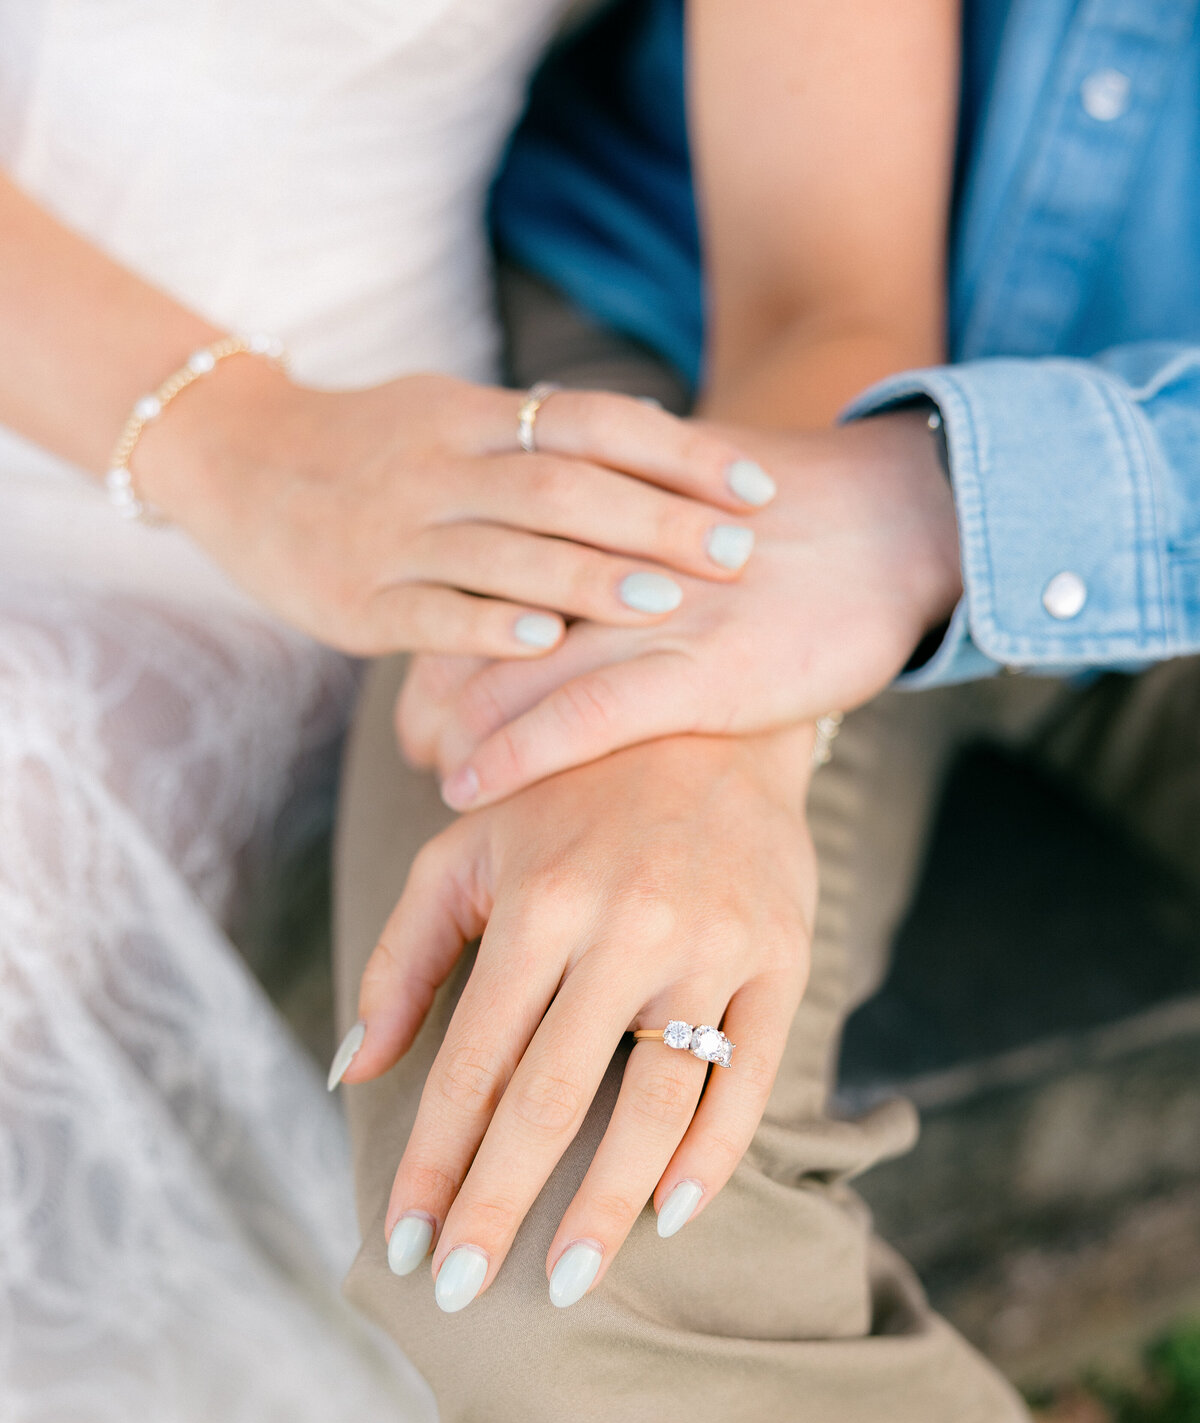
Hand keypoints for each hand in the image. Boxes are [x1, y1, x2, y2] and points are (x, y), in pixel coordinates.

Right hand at [137, 361, 773, 656]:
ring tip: (669, 600)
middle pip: (563, 486)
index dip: (677, 453)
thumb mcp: (451, 418)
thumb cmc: (369, 447)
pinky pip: (429, 613)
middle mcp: (440, 468)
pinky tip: (547, 643)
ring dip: (589, 575)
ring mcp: (395, 534)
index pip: (594, 422)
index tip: (754, 486)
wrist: (234, 462)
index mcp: (474, 417)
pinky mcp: (356, 600)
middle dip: (655, 518)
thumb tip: (657, 447)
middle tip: (737, 553)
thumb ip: (539, 438)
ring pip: (504, 550)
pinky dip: (489, 627)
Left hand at [338, 731, 815, 1309]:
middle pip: (550, 1099)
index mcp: (534, 903)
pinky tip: (673, 1216)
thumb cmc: (562, 800)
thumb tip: (350, 1072)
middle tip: (460, 1293)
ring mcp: (710, 945)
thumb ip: (402, 961)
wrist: (709, 721)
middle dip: (498, 1205)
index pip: (471, 1065)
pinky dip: (715, 1155)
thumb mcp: (463, 853)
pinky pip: (749, 1077)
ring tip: (568, 1281)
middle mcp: (622, 927)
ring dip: (606, 1204)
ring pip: (654, 1102)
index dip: (432, 1162)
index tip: (402, 1243)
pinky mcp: (781, 957)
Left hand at [395, 411, 960, 799]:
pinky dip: (510, 754)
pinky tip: (464, 788)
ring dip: (452, 729)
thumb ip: (643, 528)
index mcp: (609, 515)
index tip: (419, 680)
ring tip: (428, 769)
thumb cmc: (807, 528)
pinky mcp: (700, 674)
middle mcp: (614, 562)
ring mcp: (654, 618)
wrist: (906, 521)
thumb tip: (603, 557)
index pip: (484, 568)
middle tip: (412, 738)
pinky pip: (578, 720)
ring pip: (508, 672)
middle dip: (433, 686)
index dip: (439, 622)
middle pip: (477, 620)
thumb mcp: (706, 507)